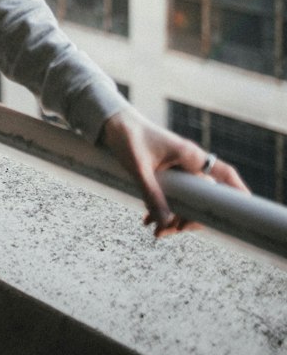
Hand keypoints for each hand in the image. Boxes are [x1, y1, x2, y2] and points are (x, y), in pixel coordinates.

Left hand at [99, 105, 249, 236]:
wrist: (112, 122)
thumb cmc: (127, 136)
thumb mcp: (138, 167)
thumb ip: (151, 193)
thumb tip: (164, 222)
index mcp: (190, 155)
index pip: (224, 174)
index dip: (237, 192)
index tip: (243, 212)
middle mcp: (189, 162)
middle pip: (205, 197)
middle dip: (191, 218)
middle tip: (170, 231)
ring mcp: (178, 168)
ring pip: (188, 199)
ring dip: (175, 218)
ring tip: (156, 231)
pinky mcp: (167, 172)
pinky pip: (174, 196)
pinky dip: (164, 210)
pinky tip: (148, 220)